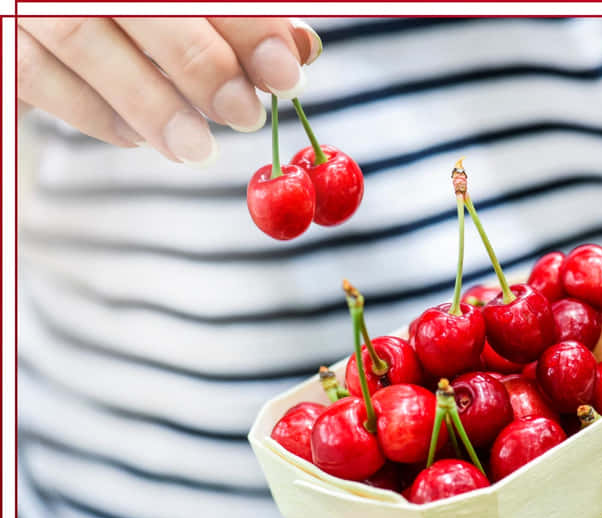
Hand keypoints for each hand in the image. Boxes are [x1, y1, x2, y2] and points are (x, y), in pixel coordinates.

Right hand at [17, 17, 320, 164]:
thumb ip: (238, 23)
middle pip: (143, 4)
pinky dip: (94, 114)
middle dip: (204, 64)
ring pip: (83, 39)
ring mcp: (28, 0)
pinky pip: (37, 74)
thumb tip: (302, 50)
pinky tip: (136, 138)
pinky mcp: (0, 40)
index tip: (287, 76)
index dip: (249, 26)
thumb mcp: (184, 11)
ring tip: (197, 149)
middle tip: (246, 117)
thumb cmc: (133, 22)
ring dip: (151, 103)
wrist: (41, 17)